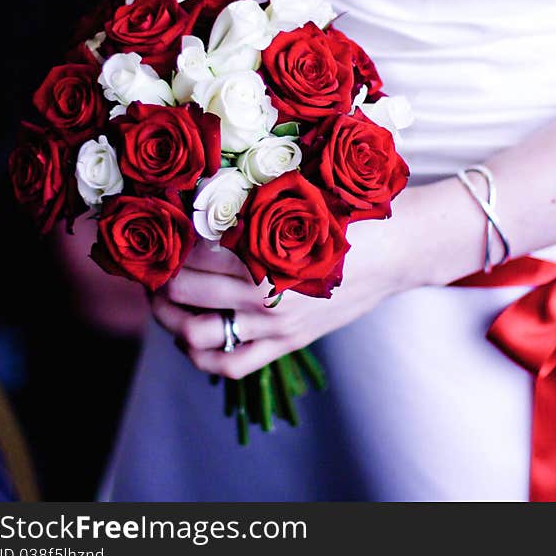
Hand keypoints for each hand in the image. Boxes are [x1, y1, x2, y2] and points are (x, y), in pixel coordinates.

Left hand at [151, 188, 423, 378]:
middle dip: (159, 278)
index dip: (168, 240)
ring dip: (170, 318)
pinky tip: (193, 336)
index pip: (190, 252)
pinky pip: (231, 366)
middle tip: (156, 262)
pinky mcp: (289, 343)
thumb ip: (256, 198)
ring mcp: (276, 325)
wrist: (400, 250)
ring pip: (195, 335)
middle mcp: (263, 295)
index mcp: (265, 252)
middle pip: (182, 292)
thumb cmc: (354, 215)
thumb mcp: (305, 198)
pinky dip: (202, 357)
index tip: (163, 228)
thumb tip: (201, 189)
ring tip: (165, 299)